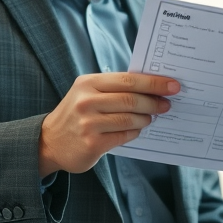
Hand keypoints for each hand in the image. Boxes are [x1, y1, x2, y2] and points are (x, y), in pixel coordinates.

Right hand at [38, 73, 179, 174]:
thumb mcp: (88, 93)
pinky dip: (135, 132)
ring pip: (129, 119)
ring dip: (146, 118)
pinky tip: (137, 129)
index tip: (173, 85)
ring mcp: (88, 123)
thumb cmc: (77, 114)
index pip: (129, 80)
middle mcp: (86, 101)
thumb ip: (115, 88)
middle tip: (167, 104)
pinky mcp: (92, 143)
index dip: (154, 82)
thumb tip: (152, 87)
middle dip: (154, 101)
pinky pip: (124, 136)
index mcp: (88, 83)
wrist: (49, 142)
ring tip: (151, 117)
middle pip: (131, 99)